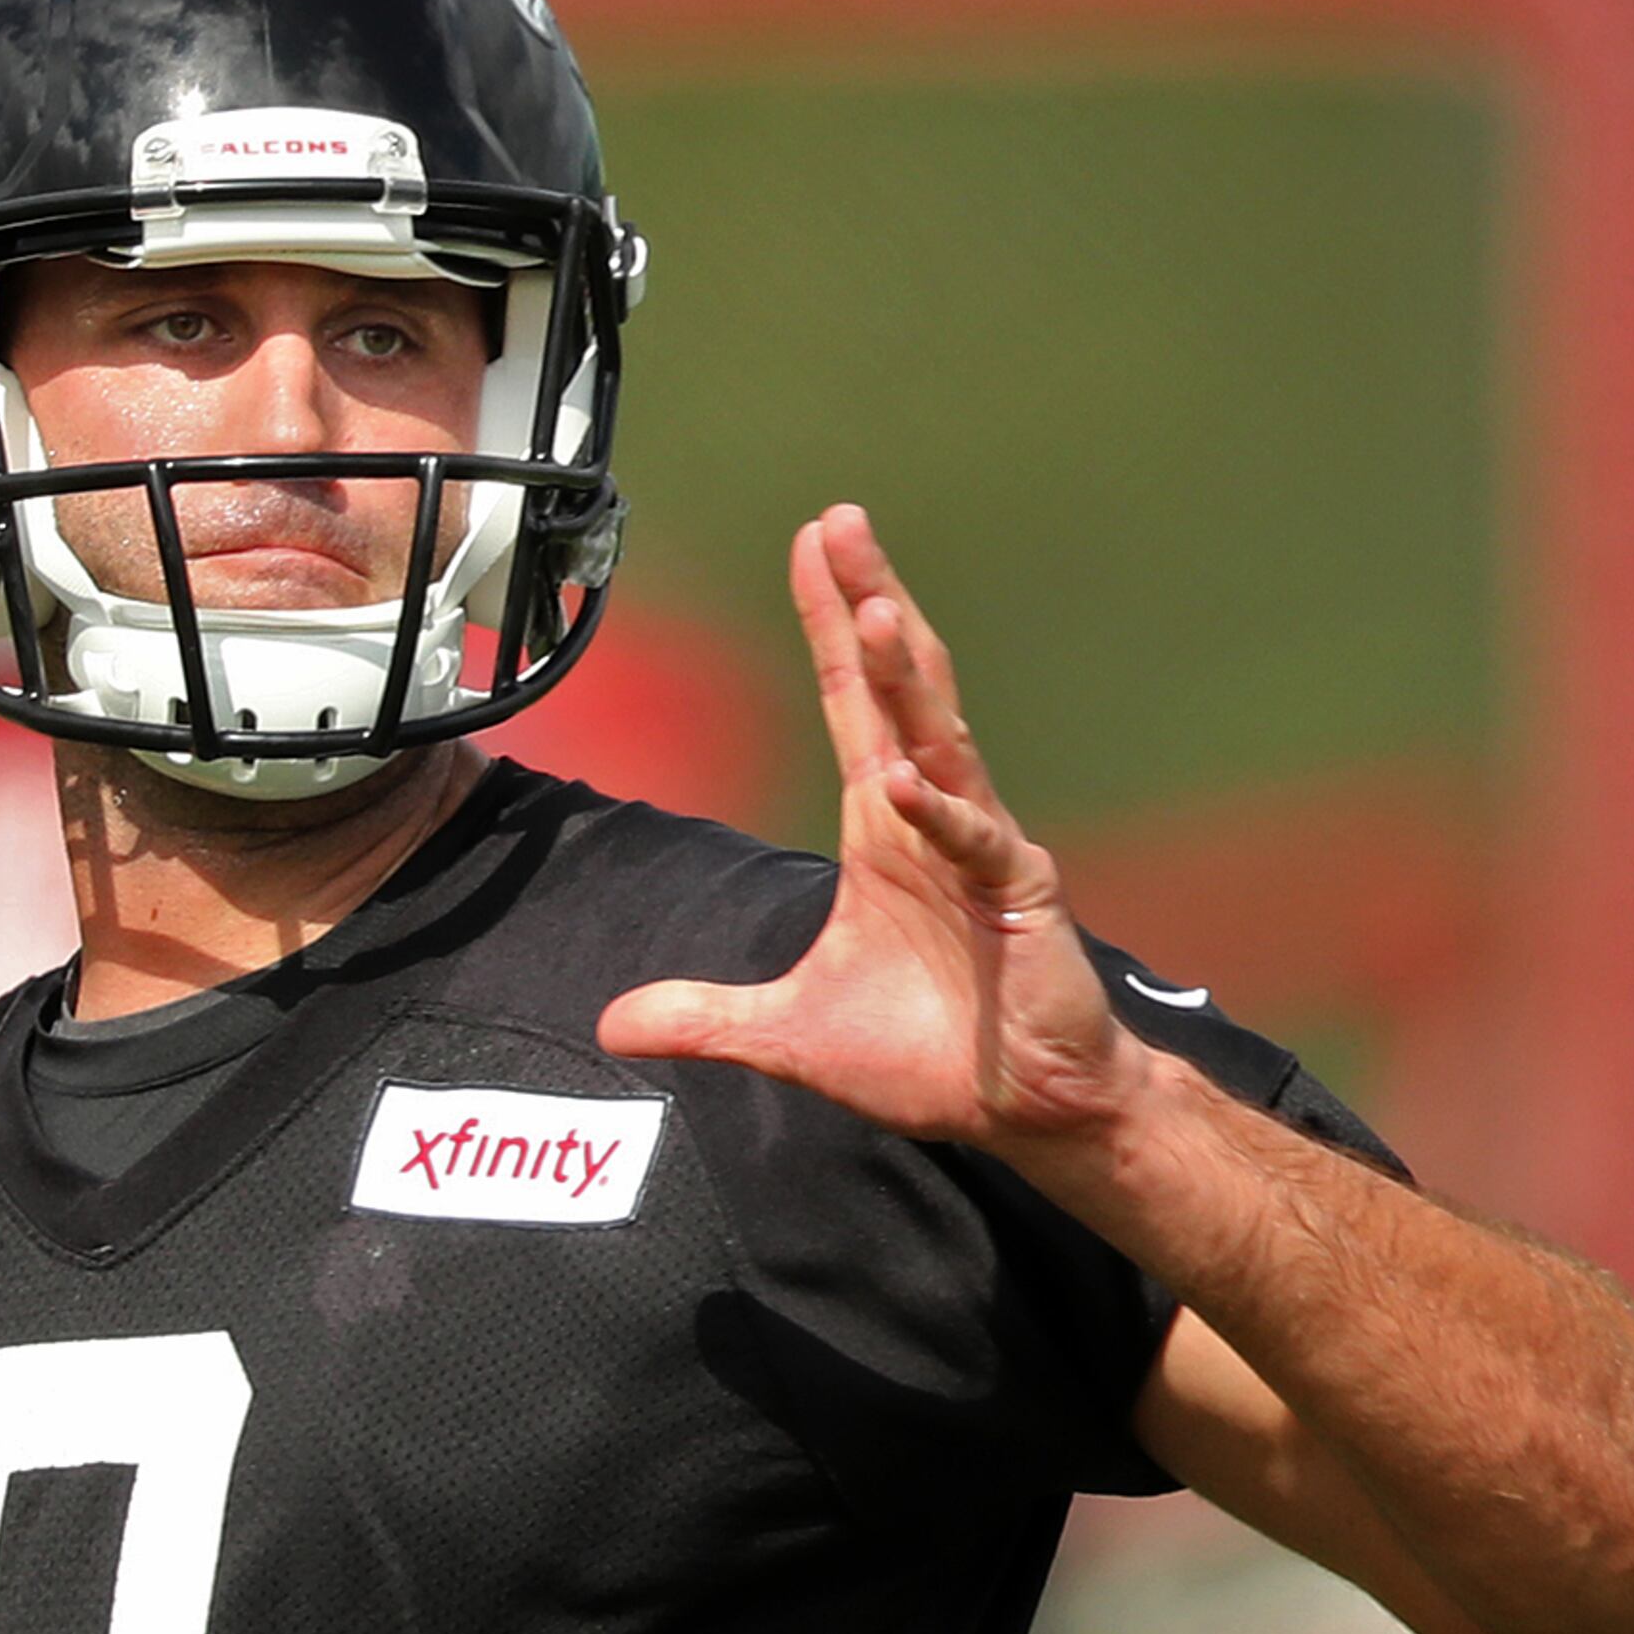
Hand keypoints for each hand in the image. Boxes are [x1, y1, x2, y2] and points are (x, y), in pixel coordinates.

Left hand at [595, 504, 1146, 1151]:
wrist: (1021, 1107)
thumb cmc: (926, 1054)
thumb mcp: (787, 1036)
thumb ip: (704, 1019)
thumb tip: (612, 1024)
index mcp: (883, 825)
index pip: (850, 702)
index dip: (829, 624)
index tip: (811, 544)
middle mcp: (933, 815)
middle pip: (900, 688)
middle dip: (870, 605)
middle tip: (843, 525)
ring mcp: (983, 848)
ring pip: (942, 744)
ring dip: (909, 681)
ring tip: (877, 612)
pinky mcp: (1021, 897)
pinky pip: (978, 844)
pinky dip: (942, 814)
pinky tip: (906, 782)